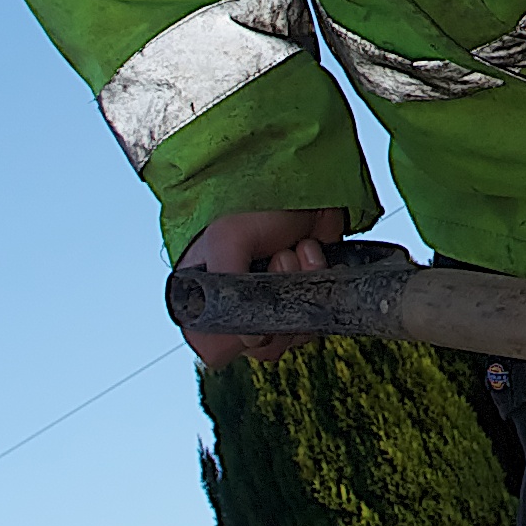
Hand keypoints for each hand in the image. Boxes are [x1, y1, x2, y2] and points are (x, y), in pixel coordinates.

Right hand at [174, 207, 363, 370]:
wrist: (300, 177)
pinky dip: (319, 281)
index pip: (215, 347)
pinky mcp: (307, 293)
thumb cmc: (251, 205)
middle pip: (261, 347)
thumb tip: (251, 341)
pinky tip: (309, 248)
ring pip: (293, 335)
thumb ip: (228, 292)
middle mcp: (238, 307)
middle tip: (277, 263)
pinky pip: (320, 314)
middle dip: (276, 310)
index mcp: (205, 300)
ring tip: (293, 250)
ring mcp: (275, 302)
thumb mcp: (226, 242)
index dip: (237, 336)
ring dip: (299, 290)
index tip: (251, 302)